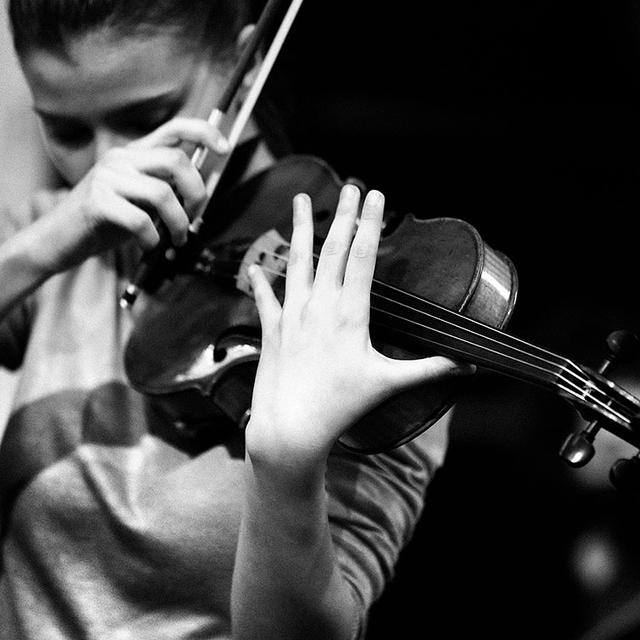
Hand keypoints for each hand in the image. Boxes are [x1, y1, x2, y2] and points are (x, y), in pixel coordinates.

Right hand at [40, 118, 227, 272]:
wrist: (60, 239)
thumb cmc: (107, 221)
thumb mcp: (142, 201)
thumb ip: (168, 190)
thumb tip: (202, 194)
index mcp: (135, 153)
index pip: (174, 129)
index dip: (203, 133)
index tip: (226, 147)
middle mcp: (121, 158)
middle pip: (176, 161)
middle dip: (196, 195)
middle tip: (194, 220)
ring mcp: (107, 178)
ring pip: (163, 194)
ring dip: (179, 224)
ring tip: (176, 240)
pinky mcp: (97, 203)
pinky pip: (141, 220)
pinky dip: (153, 239)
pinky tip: (150, 245)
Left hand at [246, 184, 474, 470]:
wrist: (291, 427)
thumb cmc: (341, 406)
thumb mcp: (388, 384)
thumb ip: (428, 370)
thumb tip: (468, 366)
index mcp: (350, 313)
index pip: (363, 257)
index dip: (371, 223)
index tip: (376, 195)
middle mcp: (320, 305)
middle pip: (334, 249)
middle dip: (345, 215)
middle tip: (352, 186)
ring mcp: (293, 314)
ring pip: (297, 262)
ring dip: (300, 229)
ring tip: (302, 201)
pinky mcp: (272, 329)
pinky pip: (264, 298)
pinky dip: (260, 280)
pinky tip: (254, 266)